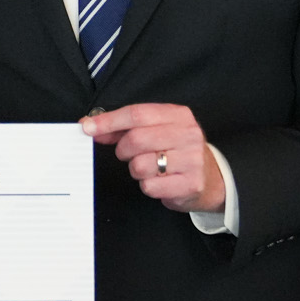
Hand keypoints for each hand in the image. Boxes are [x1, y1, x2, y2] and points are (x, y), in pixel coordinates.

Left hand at [80, 103, 224, 213]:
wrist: (211, 179)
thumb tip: (90, 126)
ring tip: (150, 168)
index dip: (108, 121)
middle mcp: (188, 134)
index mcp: (179, 115)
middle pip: (136, 139)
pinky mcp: (190, 184)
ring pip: (140, 165)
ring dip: (136, 170)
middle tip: (128, 154)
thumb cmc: (176, 151)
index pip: (137, 113)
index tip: (88, 128)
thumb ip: (124, 127)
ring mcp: (192, 159)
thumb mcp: (156, 131)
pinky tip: (161, 181)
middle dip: (123, 150)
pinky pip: (150, 186)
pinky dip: (148, 186)